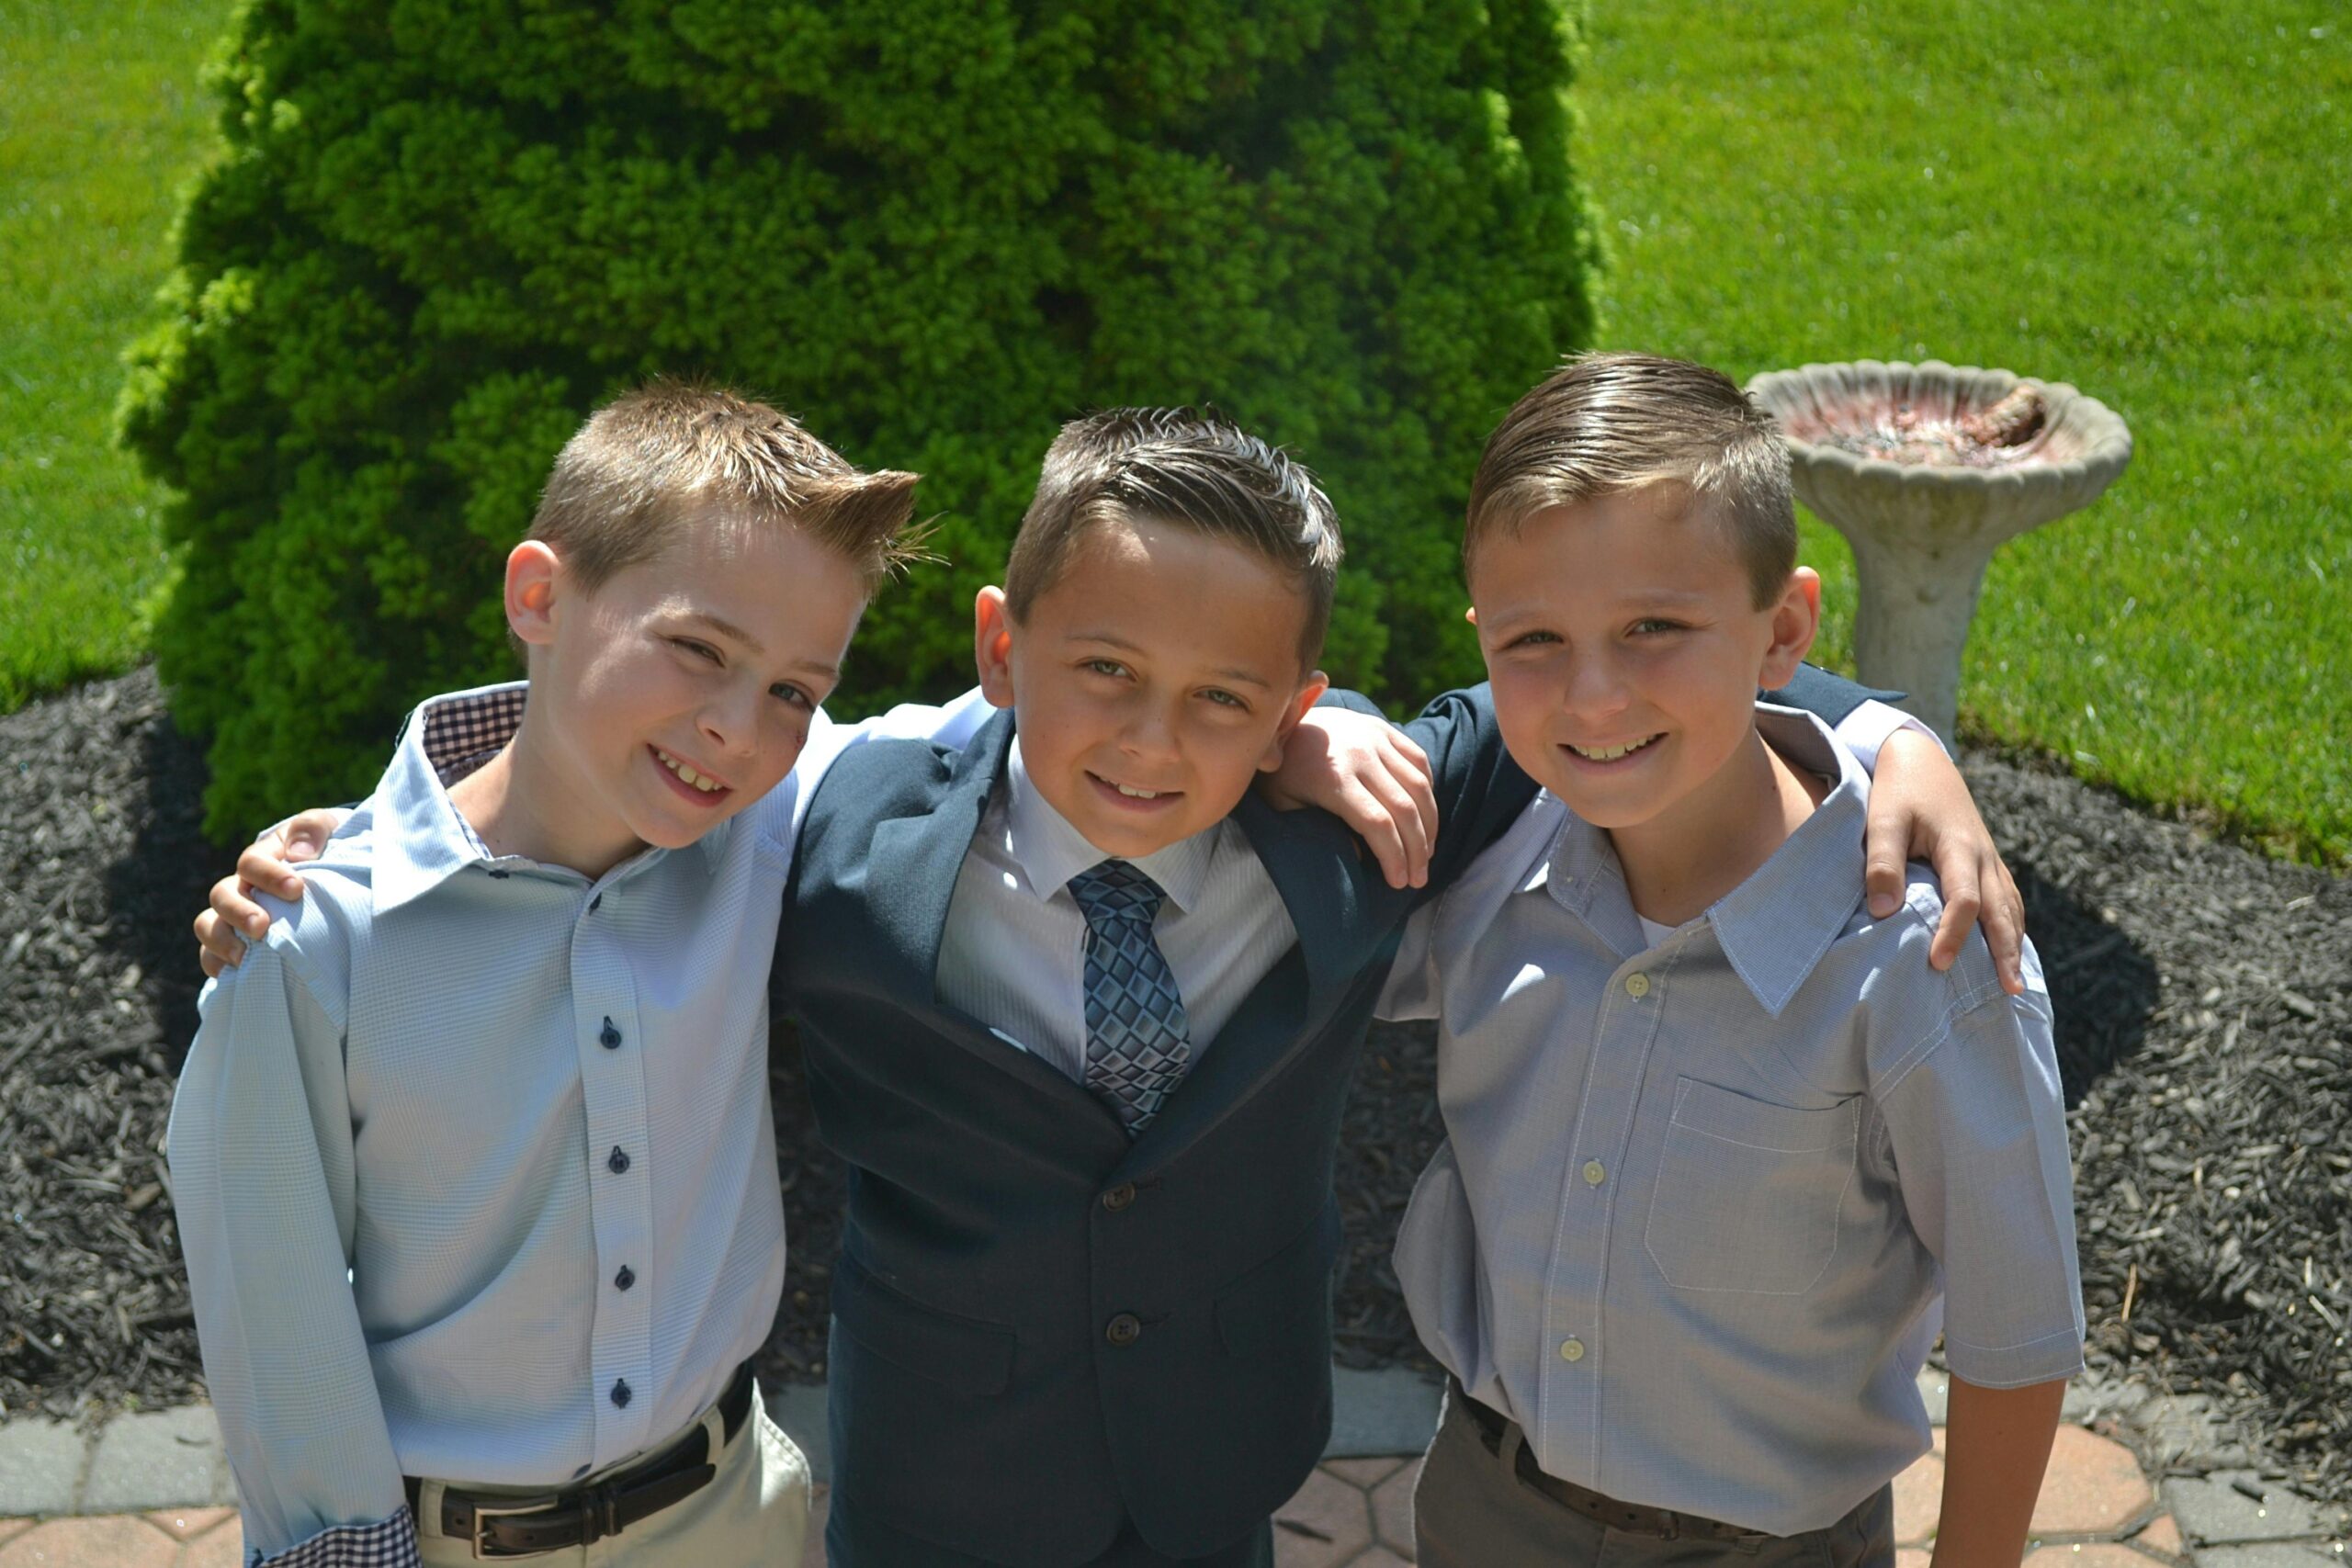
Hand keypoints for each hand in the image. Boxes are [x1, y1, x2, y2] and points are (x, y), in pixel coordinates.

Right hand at [194, 810, 341, 977]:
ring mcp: (235, 916)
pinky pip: (212, 955)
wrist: (338, 875)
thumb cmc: (331, 849)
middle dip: (239, 912)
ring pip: (208, 925)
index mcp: (262, 858)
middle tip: (261, 926)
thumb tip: (298, 854)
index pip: (251, 863)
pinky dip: (217, 964)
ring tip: (243, 956)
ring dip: (221, 940)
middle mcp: (242, 887)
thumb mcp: (328, 829)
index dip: (268, 875)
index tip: (296, 889)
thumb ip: (312, 828)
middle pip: (222, 895)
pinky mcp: (238, 943)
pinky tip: (236, 974)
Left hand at [1263, 709, 1438, 889]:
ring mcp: (1374, 738)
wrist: (1278, 723)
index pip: (1377, 823)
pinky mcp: (1382, 728)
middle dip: (1416, 849)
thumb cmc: (1279, 775)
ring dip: (1430, 824)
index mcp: (1332, 779)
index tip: (1399, 882)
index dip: (1394, 856)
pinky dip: (1427, 791)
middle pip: (1404, 808)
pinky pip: (1419, 760)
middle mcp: (1359, 755)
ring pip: (1418, 785)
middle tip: (1419, 878)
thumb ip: (1320, 833)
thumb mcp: (1286, 809)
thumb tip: (1362, 858)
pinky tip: (1425, 816)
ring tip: (1426, 853)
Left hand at [1866, 730, 2025, 992]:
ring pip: (2010, 907)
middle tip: (2010, 991)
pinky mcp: (1986, 863)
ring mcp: (1989, 860)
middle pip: (2001, 910)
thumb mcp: (1883, 819)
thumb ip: (1882, 862)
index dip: (1953, 933)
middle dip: (2006, 952)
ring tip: (2015, 986)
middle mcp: (1983, 857)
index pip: (1964, 899)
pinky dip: (2012, 927)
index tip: (1939, 963)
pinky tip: (2010, 953)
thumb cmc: (1897, 791)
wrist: (1920, 759)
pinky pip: (2007, 899)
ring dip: (2014, 944)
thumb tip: (1883, 911)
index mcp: (1959, 846)